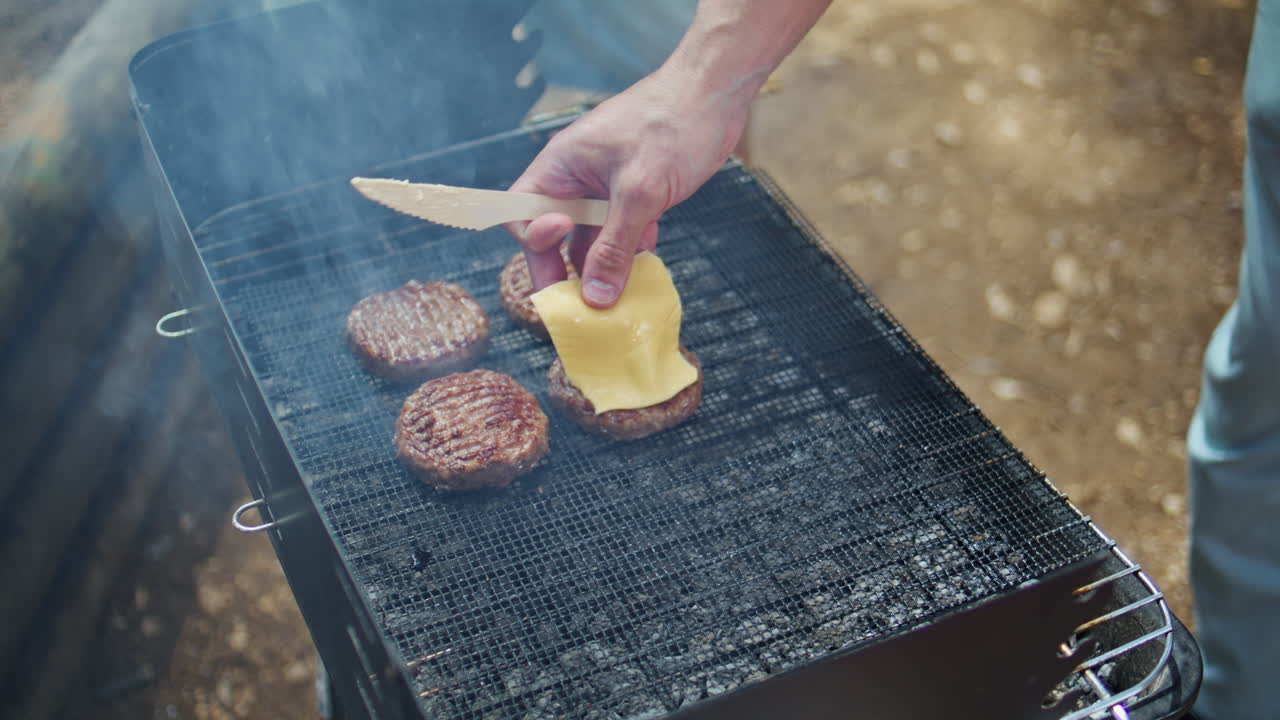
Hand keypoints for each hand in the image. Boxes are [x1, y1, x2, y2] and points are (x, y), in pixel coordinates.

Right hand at [508, 69, 750, 306]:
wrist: (716, 92)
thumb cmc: (672, 125)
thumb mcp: (640, 192)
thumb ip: (615, 247)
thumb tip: (596, 298)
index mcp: (560, 166)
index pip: (522, 213)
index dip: (536, 240)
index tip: (564, 249)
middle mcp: (576, 178)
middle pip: (554, 236)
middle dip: (565, 271)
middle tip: (580, 309)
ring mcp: (605, 187)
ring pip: (589, 239)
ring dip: (602, 268)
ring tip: (616, 300)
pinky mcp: (633, 193)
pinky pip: (618, 232)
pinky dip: (630, 251)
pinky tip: (646, 264)